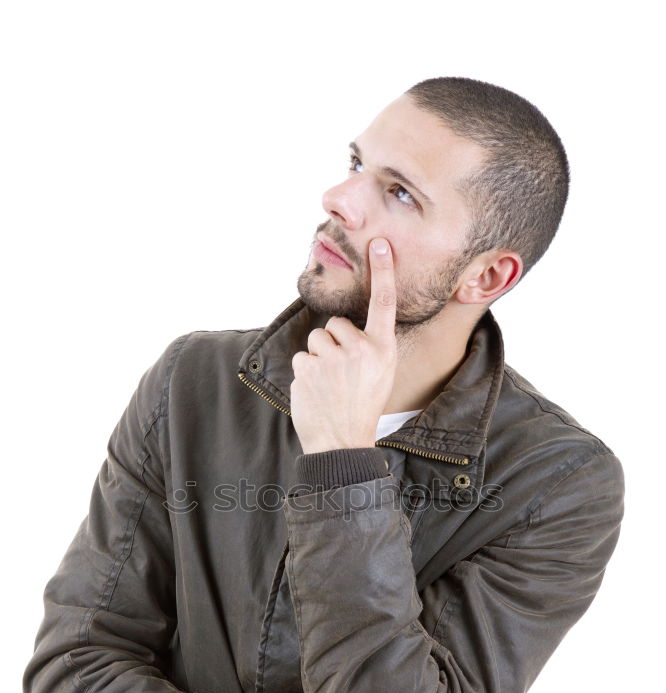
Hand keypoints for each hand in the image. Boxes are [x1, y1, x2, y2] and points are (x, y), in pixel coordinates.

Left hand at [290, 238, 397, 453]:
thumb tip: (343, 326)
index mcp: (383, 350)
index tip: (379, 245)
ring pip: (316, 339)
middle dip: (333, 342)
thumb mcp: (381, 374)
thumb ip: (369, 346)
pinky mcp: (309, 369)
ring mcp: (333, 359)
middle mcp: (360, 350)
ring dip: (318, 357)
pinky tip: (317, 391)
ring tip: (329, 383)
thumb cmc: (362, 406)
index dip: (382, 272)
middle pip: (335, 324)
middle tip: (342, 372)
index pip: (383, 304)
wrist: (343, 442)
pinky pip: (302, 357)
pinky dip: (306, 373)